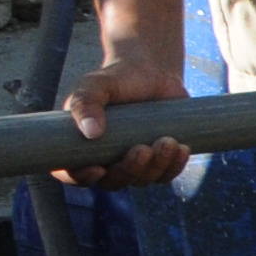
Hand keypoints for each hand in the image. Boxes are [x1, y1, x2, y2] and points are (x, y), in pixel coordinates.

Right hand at [56, 49, 189, 188]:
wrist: (152, 74)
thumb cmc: (116, 79)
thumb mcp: (95, 85)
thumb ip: (86, 103)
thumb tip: (90, 133)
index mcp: (80, 145)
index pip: (73, 173)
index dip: (82, 178)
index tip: (99, 168)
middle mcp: (104, 159)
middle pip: (113, 182)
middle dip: (130, 170)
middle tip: (143, 148)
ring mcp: (132, 162)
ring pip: (141, 180)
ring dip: (156, 166)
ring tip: (169, 141)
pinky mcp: (158, 161)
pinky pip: (165, 175)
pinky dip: (174, 166)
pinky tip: (182, 148)